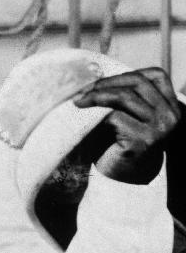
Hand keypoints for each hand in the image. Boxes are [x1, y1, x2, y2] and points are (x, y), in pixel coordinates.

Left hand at [73, 67, 181, 183]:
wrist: (121, 179)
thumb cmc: (119, 142)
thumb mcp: (128, 114)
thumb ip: (124, 95)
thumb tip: (95, 73)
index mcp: (172, 105)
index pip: (155, 75)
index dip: (126, 74)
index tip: (100, 81)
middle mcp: (172, 115)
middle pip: (138, 83)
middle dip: (106, 83)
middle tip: (83, 90)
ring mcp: (161, 128)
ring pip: (125, 98)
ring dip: (97, 96)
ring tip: (79, 101)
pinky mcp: (145, 140)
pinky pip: (116, 117)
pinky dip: (97, 116)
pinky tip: (86, 119)